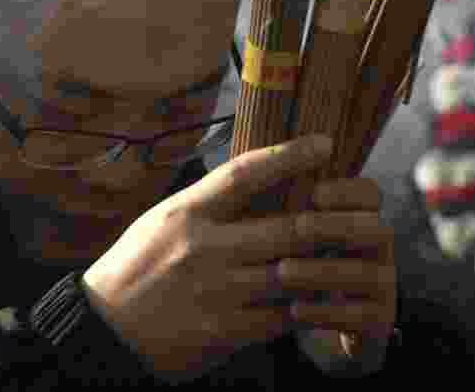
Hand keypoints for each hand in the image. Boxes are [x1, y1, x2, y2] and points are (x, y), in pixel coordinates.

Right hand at [82, 134, 364, 380]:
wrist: (105, 331)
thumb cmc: (135, 268)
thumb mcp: (162, 221)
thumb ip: (207, 205)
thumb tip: (254, 183)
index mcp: (187, 213)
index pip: (244, 174)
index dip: (289, 155)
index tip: (325, 144)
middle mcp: (205, 248)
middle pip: (288, 228)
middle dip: (336, 221)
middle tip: (369, 212)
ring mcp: (219, 292)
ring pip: (295, 274)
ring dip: (329, 266)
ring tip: (359, 255)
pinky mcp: (227, 331)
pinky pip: (283, 316)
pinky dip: (308, 306)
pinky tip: (326, 298)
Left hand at [292, 177, 396, 363]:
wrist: (324, 317)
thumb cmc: (301, 258)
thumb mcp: (296, 228)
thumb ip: (288, 199)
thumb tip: (266, 159)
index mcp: (362, 217)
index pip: (371, 194)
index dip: (348, 191)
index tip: (315, 193)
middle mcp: (379, 247)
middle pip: (376, 229)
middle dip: (336, 226)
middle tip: (299, 226)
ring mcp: (383, 284)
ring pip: (365, 273)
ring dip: (323, 270)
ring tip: (283, 271)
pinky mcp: (379, 320)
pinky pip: (360, 316)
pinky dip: (326, 311)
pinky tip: (294, 308)